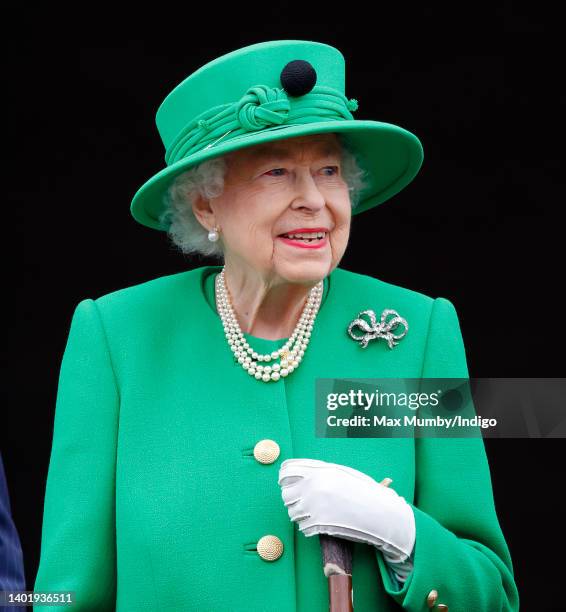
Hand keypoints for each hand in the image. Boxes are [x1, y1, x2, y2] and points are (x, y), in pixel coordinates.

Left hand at [278, 458, 414, 561]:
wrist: (380, 512)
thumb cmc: (364, 491)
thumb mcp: (343, 474)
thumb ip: (320, 472)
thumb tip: (299, 473)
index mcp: (319, 470)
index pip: (286, 472)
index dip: (284, 478)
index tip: (286, 483)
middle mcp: (313, 486)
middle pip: (286, 493)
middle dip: (292, 499)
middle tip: (302, 502)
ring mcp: (314, 505)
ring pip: (292, 512)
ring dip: (300, 514)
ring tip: (313, 514)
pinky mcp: (317, 524)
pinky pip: (302, 527)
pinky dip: (308, 527)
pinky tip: (320, 524)